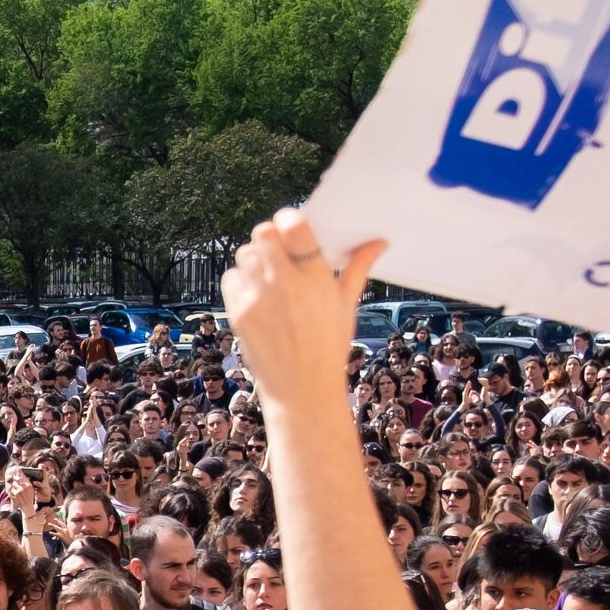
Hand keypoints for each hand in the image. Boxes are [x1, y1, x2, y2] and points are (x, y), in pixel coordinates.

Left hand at [220, 212, 384, 399]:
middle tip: (279, 252)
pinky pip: (231, 277)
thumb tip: (379, 242)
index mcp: (316, 278)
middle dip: (270, 238)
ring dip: (255, 258)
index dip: (288, 219)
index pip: (294, 227)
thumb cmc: (328, 347)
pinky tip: (256, 294)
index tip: (292, 226)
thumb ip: (357, 268)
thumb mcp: (346, 305)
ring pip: (244, 253)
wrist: (301, 389)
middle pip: (262, 234)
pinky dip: (241, 280)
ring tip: (269, 276)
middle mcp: (285, 284)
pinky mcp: (238, 312)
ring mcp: (258, 298)